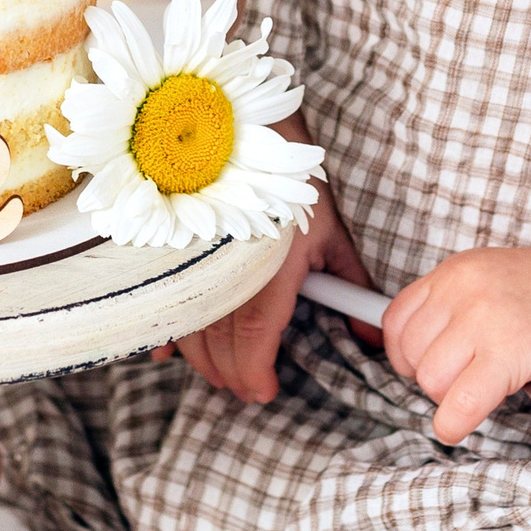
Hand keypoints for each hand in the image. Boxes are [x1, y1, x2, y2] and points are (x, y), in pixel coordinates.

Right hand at [153, 184, 378, 405]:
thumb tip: (370, 333)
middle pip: (219, 342)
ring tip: (220, 373)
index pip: (255, 335)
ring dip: (204, 360)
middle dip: (232, 375)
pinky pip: (161, 303)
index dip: (255, 371)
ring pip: (190, 329)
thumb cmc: (291, 187)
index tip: (265, 390)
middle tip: (246, 388)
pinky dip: (166, 331)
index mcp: (268, 267)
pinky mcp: (171, 255)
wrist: (246, 140)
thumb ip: (350, 286)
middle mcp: (225, 269)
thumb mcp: (329, 234)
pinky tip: (168, 351)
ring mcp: (194, 262)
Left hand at [383, 245, 530, 445]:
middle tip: (466, 383)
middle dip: (433, 379)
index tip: (425, 369)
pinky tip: (460, 427)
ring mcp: (484, 318)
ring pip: (430, 381)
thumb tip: (420, 357)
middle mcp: (463, 290)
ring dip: (449, 400)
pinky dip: (453, 424)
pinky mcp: (509, 351)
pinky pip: (459, 403)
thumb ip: (457, 308)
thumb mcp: (496, 282)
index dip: (406, 355)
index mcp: (456, 271)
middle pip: (410, 355)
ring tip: (483, 393)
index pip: (396, 320)